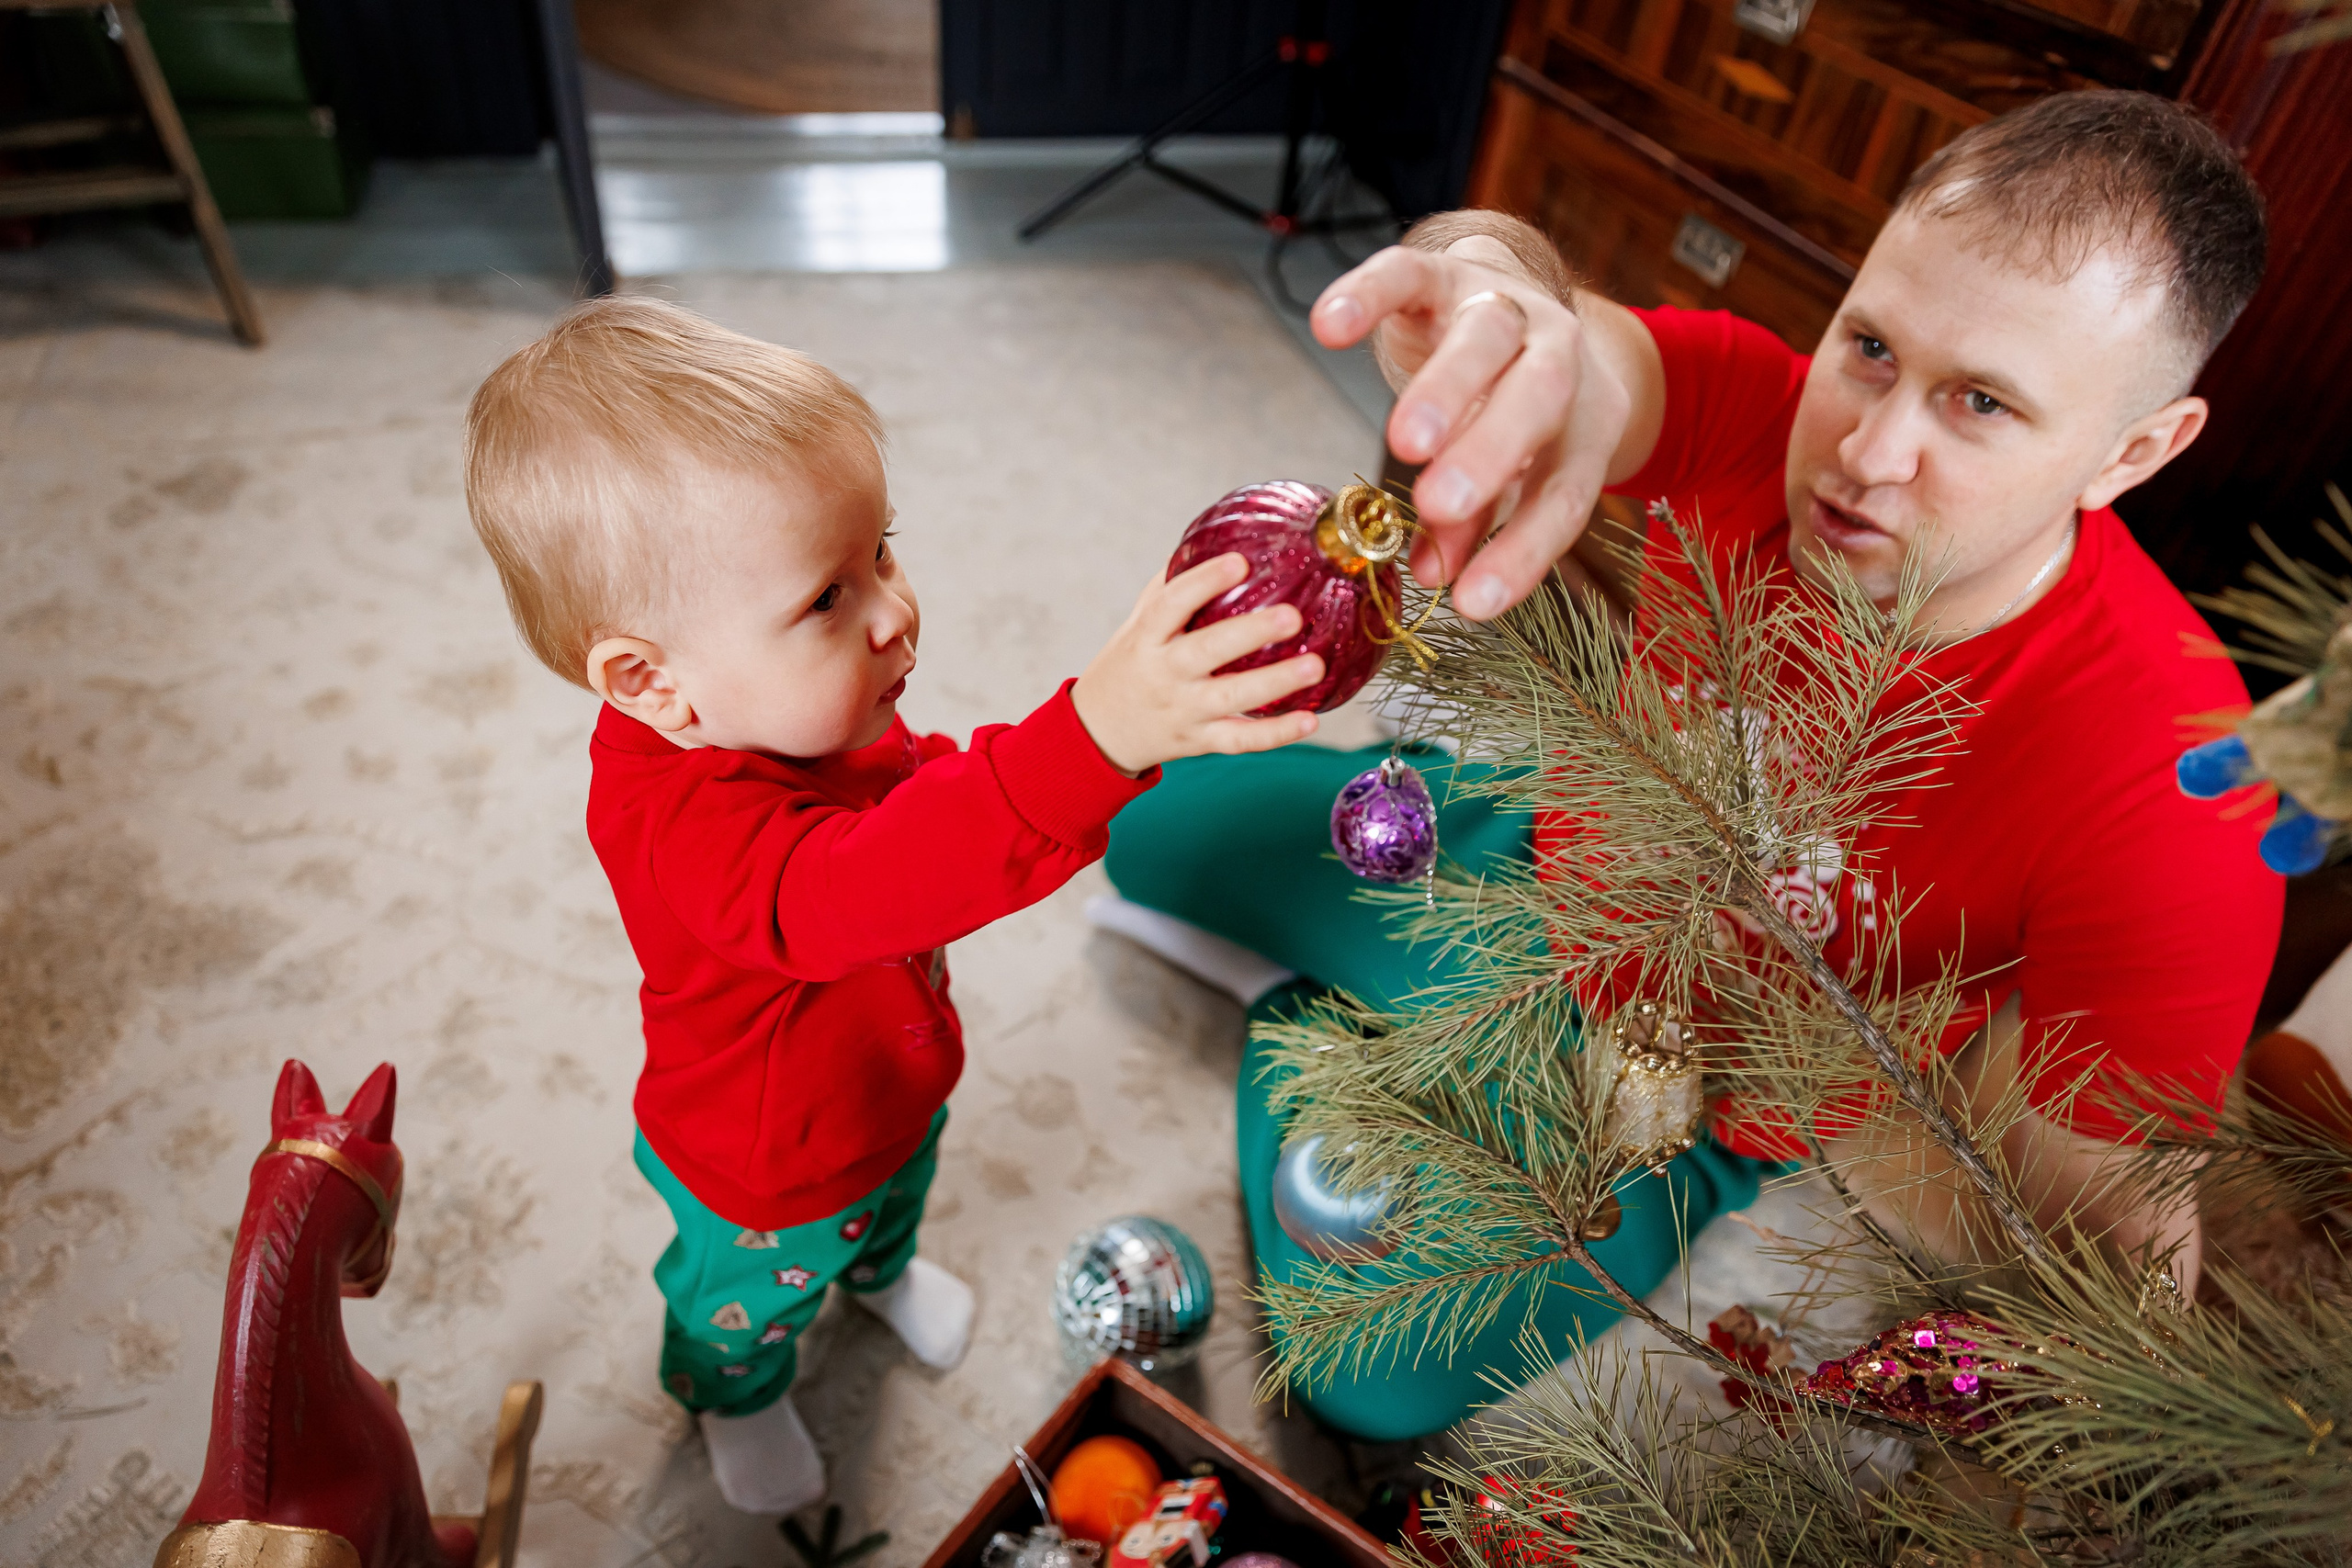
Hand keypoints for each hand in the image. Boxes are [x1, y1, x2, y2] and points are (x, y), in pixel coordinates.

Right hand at [1072, 553, 1322, 773]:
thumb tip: (1221, 540)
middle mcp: (1163, 673)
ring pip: (1230, 699)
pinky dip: (1275, 734)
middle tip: (1292, 616)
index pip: (1171, 604)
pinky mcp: (1199, 741)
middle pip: (1206, 652)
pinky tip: (1310, 719)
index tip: (1239, 562)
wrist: (1099, 731)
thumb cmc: (1130, 664)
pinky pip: (1240, 740)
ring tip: (1315, 666)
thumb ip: (1173, 586)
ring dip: (1275, 683)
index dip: (1204, 582)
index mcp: (1146, 637)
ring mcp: (1183, 710)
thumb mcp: (1139, 623)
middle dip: (1250, 634)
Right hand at [1312, 244, 1633, 620]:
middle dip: (1491, 450)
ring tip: (1401, 444)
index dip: (1523, 549)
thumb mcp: (1512, 472)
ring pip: (1483, 338)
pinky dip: (1367, 296)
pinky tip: (1329, 327)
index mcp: (1583, 422)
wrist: (1518, 299)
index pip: (1564, 491)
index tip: (1473, 603)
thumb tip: (1435, 577)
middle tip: (1441, 502)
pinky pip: (1407, 275)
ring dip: (1445, 389)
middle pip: (1538, 397)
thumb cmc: (1512, 405)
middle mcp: (1556, 356)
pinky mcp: (1443, 271)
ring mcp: (1502, 306)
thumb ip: (1475, 526)